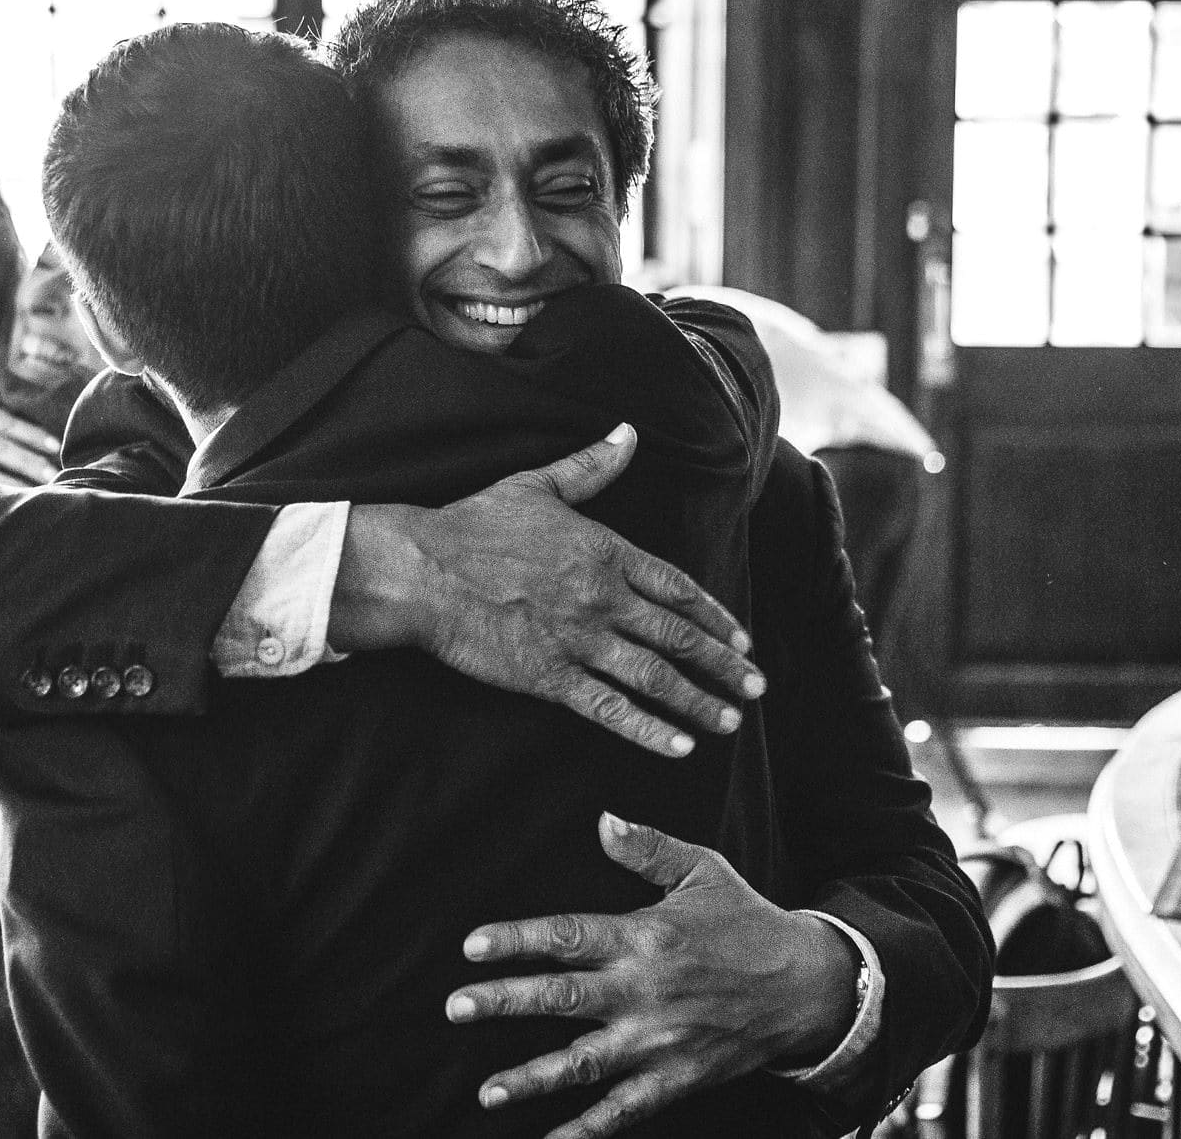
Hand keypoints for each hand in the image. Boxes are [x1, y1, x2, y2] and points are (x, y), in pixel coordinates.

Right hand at [330, 424, 762, 758]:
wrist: (423, 570)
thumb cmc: (473, 525)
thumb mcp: (538, 485)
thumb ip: (591, 465)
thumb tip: (628, 433)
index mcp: (605, 551)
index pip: (678, 589)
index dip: (715, 616)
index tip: (743, 637)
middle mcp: (603, 597)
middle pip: (679, 636)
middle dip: (724, 665)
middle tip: (756, 686)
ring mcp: (579, 639)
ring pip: (655, 676)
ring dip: (699, 701)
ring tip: (729, 721)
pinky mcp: (550, 675)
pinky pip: (610, 708)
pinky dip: (648, 729)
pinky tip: (679, 747)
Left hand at [447, 814, 858, 1138]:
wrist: (807, 986)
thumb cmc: (748, 922)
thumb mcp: (703, 870)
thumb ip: (648, 848)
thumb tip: (602, 820)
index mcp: (645, 937)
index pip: (567, 937)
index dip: (517, 941)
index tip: (471, 946)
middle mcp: (645, 991)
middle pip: (562, 1000)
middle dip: (504, 1004)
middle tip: (455, 1008)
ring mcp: (658, 1040)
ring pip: (583, 1063)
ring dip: (532, 1077)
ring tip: (487, 1092)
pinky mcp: (675, 1078)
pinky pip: (624, 1111)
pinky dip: (587, 1131)